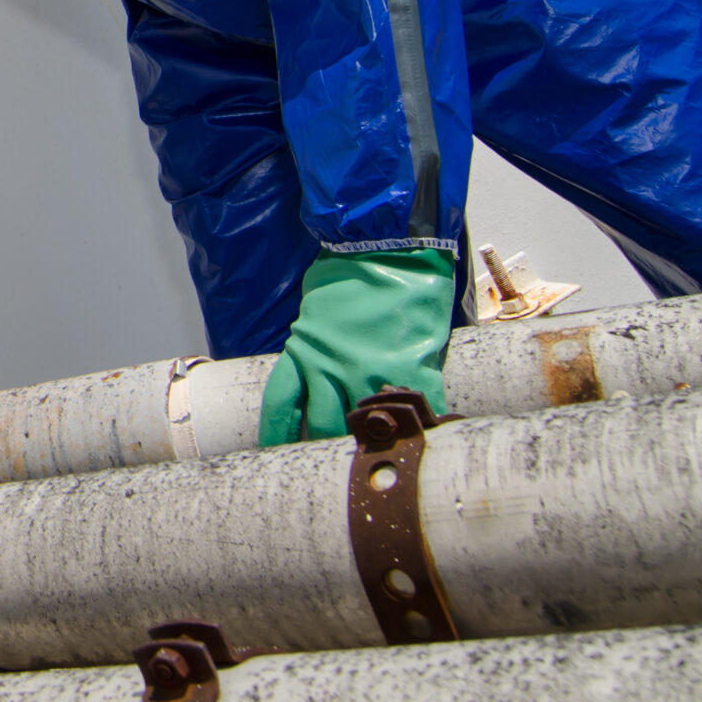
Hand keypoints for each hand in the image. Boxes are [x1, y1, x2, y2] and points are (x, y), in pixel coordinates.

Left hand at [258, 248, 455, 444]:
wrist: (385, 243)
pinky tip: (424, 437)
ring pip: (364, 426)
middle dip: (325, 444)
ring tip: (375, 454)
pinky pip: (417, 409)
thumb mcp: (313, 310)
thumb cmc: (347, 269)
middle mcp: (332, 367)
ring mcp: (372, 370)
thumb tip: (311, 365)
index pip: (280, 406)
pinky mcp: (411, 366)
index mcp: (303, 352)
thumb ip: (309, 344)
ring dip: (368, 441)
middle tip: (332, 459)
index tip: (276, 451)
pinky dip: (422, 426)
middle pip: (322, 426)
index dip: (277, 433)